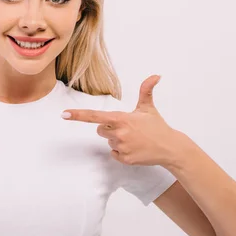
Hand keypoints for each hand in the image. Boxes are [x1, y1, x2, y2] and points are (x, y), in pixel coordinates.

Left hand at [62, 75, 184, 166]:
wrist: (170, 148)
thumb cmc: (157, 126)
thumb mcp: (148, 108)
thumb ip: (146, 90)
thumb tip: (156, 75)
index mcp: (121, 118)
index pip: (94, 116)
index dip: (78, 115)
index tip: (64, 114)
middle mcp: (119, 133)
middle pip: (100, 130)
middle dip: (109, 129)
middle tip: (127, 128)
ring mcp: (122, 147)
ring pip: (108, 142)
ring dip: (117, 140)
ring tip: (134, 139)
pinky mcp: (125, 159)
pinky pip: (114, 154)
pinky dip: (121, 152)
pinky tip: (134, 148)